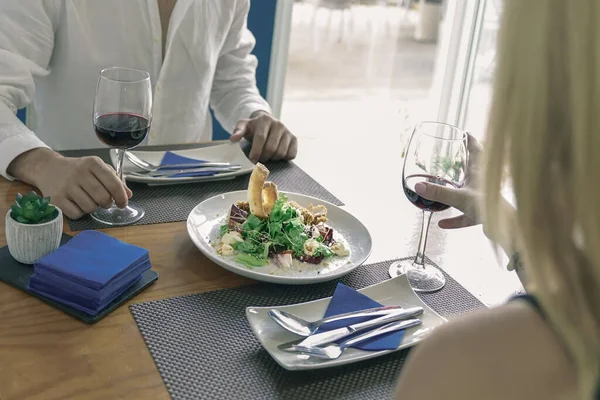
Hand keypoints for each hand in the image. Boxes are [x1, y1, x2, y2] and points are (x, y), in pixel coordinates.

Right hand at [8, 148, 131, 218]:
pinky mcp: (56, 198)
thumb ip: (114, 179)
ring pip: (90, 208)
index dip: (121, 197)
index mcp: (93, 163)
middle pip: (103, 198)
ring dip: (92, 208)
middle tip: (103, 201)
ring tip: (87, 200)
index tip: (123, 203)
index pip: (113, 183)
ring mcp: (66, 186)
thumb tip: (128, 194)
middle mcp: (79, 173)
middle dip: (107, 203)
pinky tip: (76, 204)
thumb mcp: (96, 168)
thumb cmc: (77, 170)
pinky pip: (76, 214)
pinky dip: (79, 213)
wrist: (47, 168)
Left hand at [229, 111, 297, 162]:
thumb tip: (233, 139)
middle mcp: (279, 124)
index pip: (261, 138)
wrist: (267, 123)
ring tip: (267, 155)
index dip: (256, 151)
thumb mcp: (244, 126)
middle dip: (263, 157)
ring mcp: (288, 132)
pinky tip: (276, 154)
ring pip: (281, 153)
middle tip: (259, 159)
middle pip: (271, 148)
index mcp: (265, 120)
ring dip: (272, 158)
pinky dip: (283, 158)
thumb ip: (238, 131)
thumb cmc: (254, 127)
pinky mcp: (294, 139)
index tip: (252, 160)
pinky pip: (291, 154)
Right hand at [414, 133, 482, 228]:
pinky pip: (464, 215)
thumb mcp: (459, 197)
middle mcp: (481, 183)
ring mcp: (481, 199)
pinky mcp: (481, 214)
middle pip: (472, 169)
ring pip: (467, 192)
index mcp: (479, 173)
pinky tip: (441, 224)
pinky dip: (454, 219)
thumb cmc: (487, 206)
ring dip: (456, 191)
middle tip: (450, 158)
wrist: (505, 227)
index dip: (470, 141)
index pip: (476, 151)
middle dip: (462, 163)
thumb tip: (418, 186)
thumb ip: (438, 193)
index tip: (464, 133)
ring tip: (442, 192)